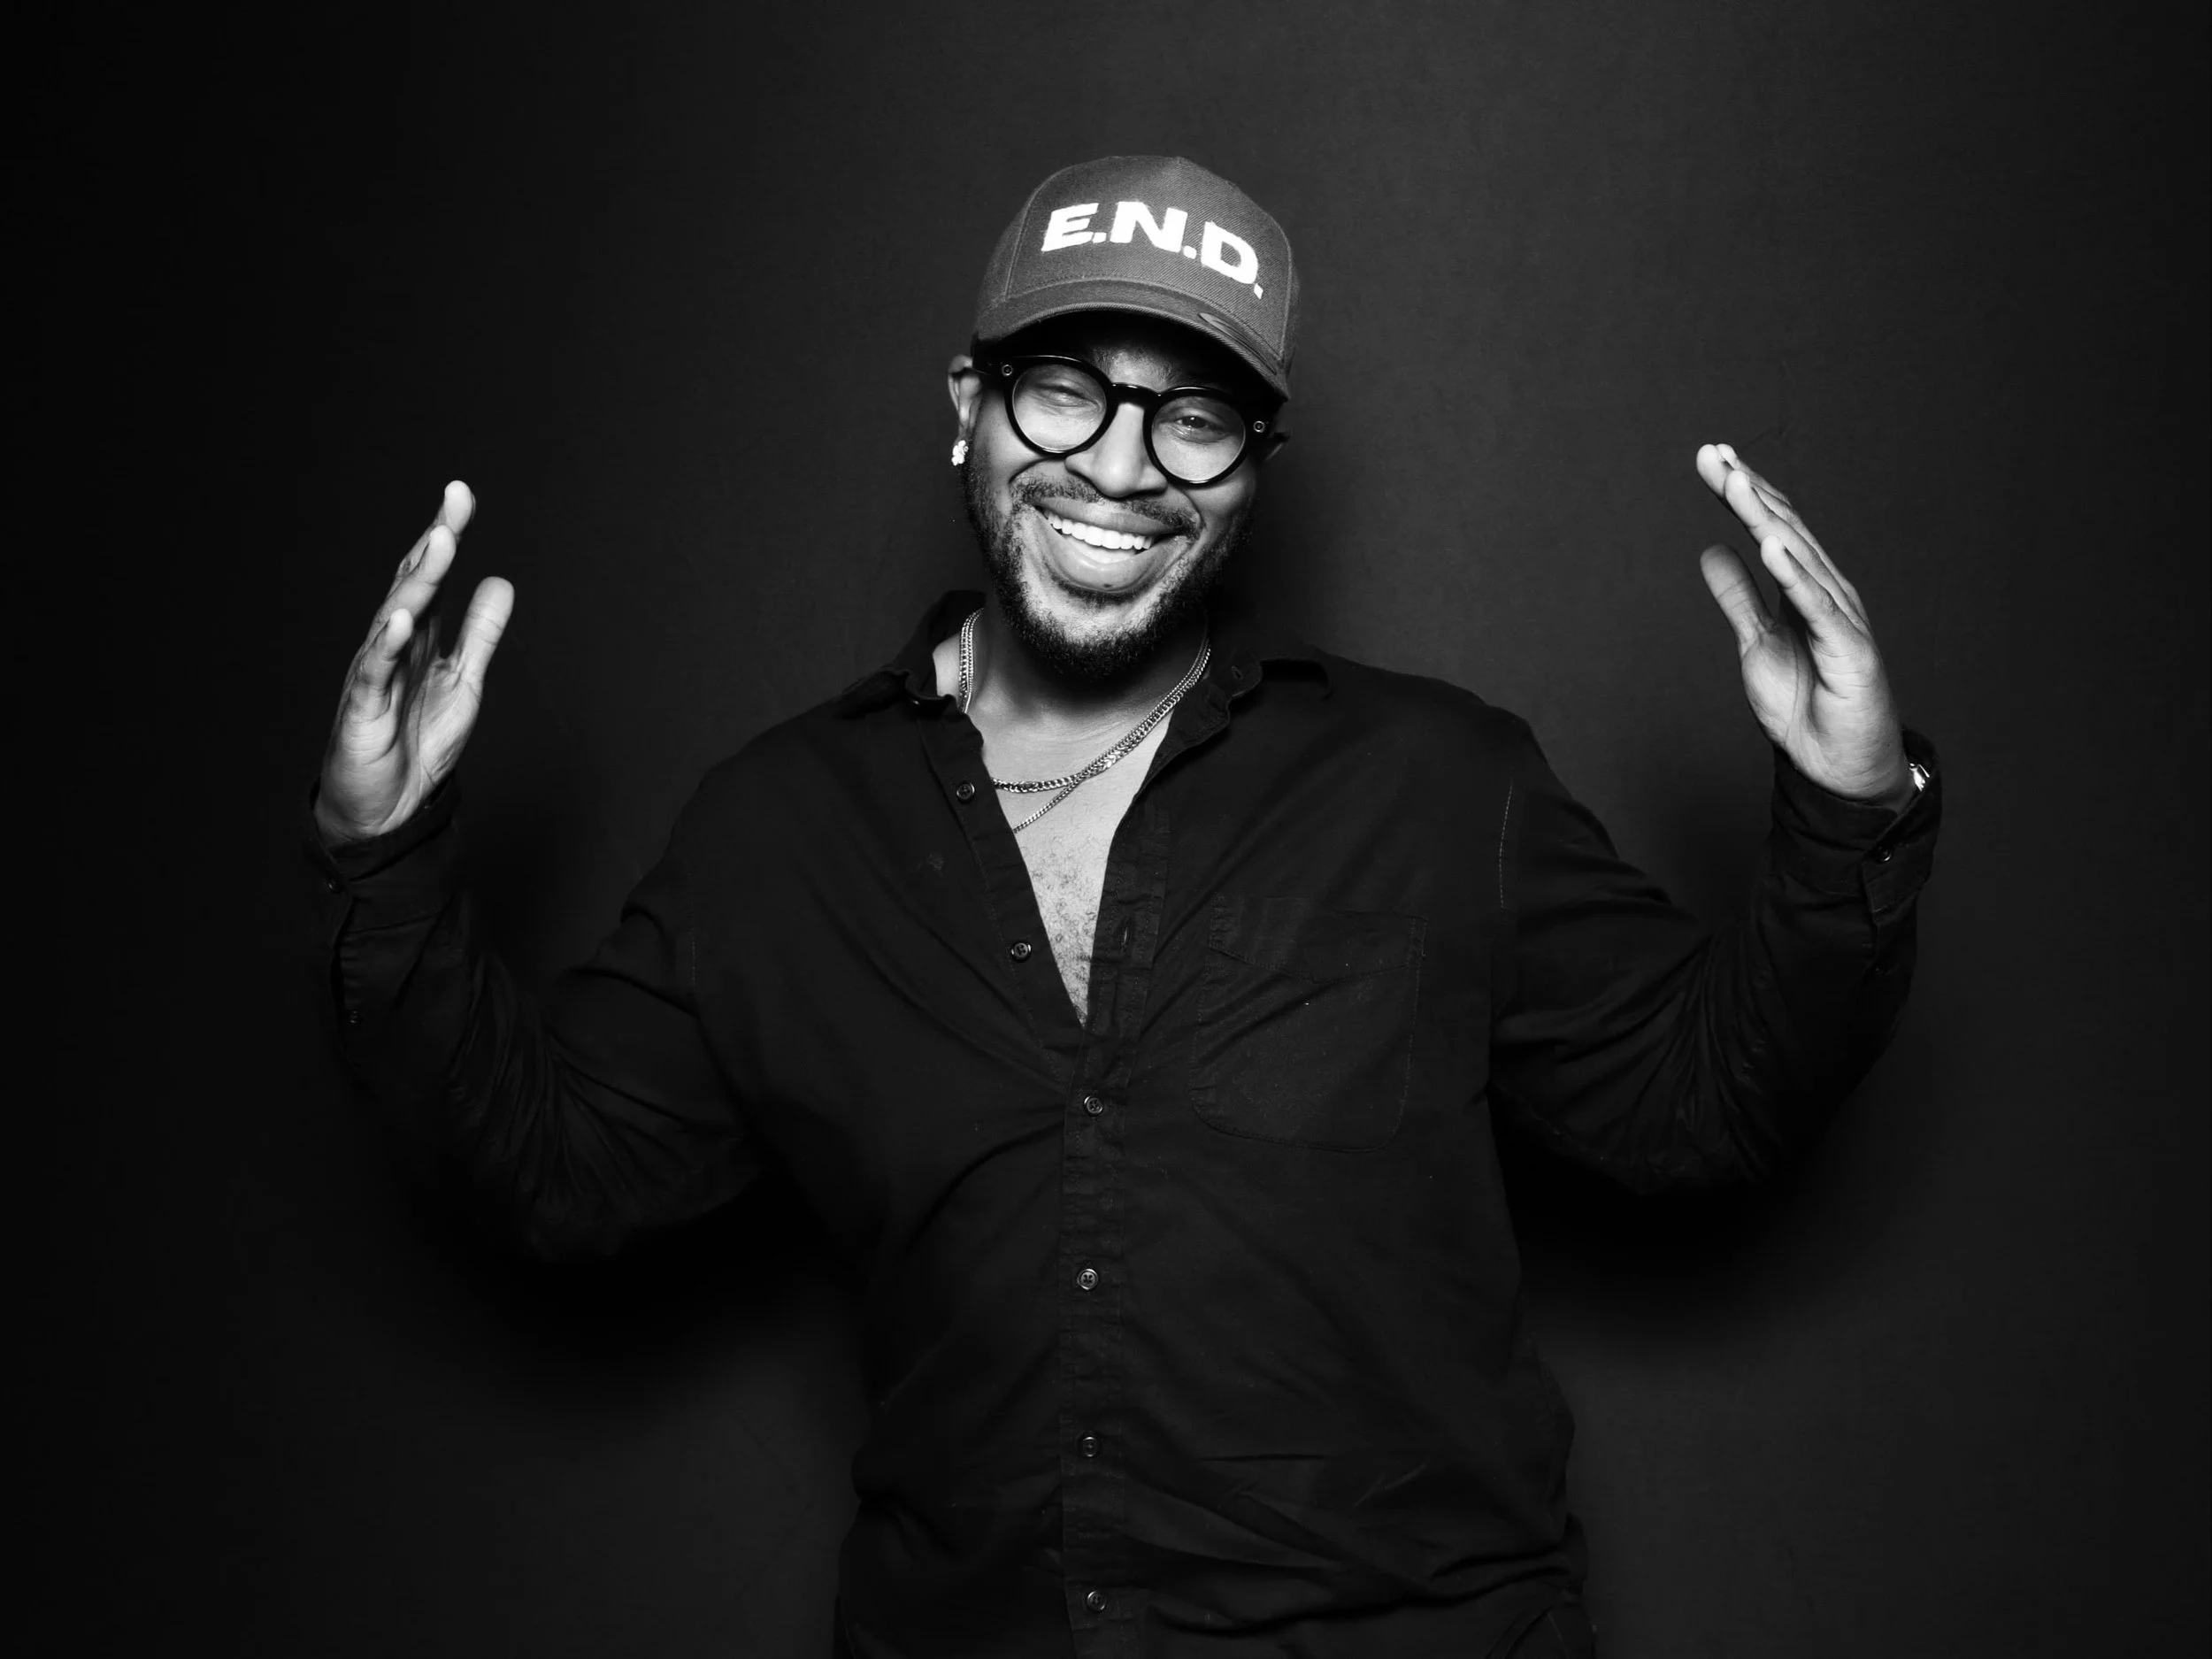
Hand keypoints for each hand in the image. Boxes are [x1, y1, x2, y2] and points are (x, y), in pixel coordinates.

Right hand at [315, 481, 513, 845]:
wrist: (386, 807)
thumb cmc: (416, 741)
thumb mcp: (463, 681)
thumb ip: (480, 634)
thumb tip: (500, 580)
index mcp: (418, 636)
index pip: (432, 575)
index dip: (446, 534)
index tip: (462, 494)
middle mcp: (392, 646)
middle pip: (414, 584)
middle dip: (436, 542)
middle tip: (456, 499)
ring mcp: (374, 675)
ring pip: (395, 618)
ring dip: (418, 581)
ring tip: (440, 543)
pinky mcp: (363, 712)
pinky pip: (374, 674)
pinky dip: (387, 645)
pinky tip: (401, 620)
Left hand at [1695, 444, 1909, 804]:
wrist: (1837, 764)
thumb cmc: (1805, 704)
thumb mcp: (1755, 643)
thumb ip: (1738, 598)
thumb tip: (1712, 550)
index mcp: (1803, 587)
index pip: (1770, 527)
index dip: (1741, 493)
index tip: (1710, 457)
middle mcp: (1826, 591)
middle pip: (1783, 529)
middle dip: (1746, 490)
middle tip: (1712, 453)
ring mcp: (1841, 617)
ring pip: (1798, 557)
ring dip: (1764, 517)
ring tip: (1734, 482)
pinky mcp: (1849, 649)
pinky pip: (1817, 606)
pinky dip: (1794, 574)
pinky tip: (1771, 544)